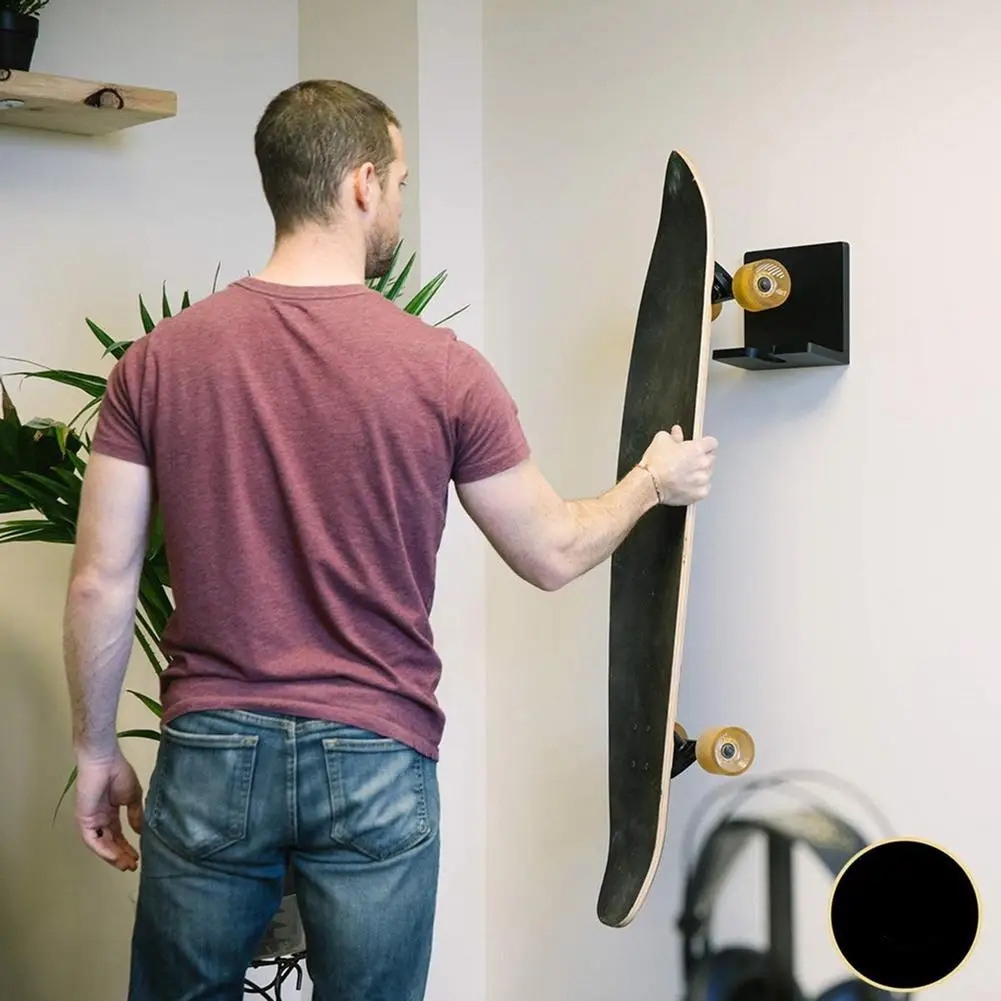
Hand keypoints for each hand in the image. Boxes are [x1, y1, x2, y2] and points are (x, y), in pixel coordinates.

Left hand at [74, 748, 143, 870]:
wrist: (105, 762)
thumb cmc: (119, 773)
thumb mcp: (133, 797)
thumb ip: (135, 815)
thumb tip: (140, 831)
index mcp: (110, 813)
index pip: (118, 835)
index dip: (127, 847)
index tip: (138, 857)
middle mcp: (99, 819)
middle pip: (109, 843)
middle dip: (121, 856)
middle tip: (133, 865)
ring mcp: (91, 821)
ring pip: (101, 845)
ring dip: (113, 856)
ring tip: (126, 864)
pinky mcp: (84, 820)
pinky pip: (92, 840)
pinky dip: (103, 850)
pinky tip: (115, 856)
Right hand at [639, 424, 716, 505]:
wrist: (650, 484)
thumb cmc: (655, 464)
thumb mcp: (661, 441)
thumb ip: (673, 435)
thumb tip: (676, 432)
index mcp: (697, 449)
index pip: (712, 443)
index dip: (705, 444)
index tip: (699, 447)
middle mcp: (703, 464)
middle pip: (711, 458)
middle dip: (702, 458)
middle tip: (688, 461)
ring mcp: (703, 480)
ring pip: (707, 474)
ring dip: (699, 473)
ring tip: (684, 474)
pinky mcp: (700, 493)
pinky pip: (704, 488)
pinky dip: (697, 487)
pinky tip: (686, 485)